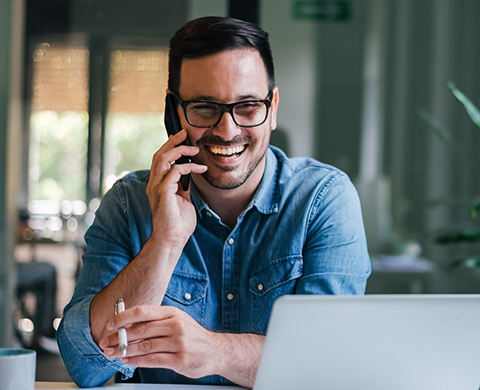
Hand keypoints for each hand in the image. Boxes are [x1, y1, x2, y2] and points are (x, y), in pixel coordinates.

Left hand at [100, 305, 216, 378]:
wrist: (216, 350)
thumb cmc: (192, 335)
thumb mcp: (177, 321)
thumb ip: (155, 322)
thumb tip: (128, 325)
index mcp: (172, 313)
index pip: (143, 311)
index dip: (123, 317)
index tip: (110, 325)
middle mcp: (175, 325)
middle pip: (140, 330)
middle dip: (119, 337)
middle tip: (106, 343)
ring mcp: (179, 342)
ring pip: (144, 346)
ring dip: (124, 351)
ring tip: (113, 354)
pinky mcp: (180, 359)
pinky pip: (152, 360)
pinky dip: (137, 361)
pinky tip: (128, 361)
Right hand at [146, 130, 206, 250]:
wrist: (172, 240)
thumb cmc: (178, 224)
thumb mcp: (183, 200)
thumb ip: (183, 187)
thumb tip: (190, 176)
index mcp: (157, 185)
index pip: (160, 160)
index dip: (170, 147)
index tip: (183, 140)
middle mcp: (154, 184)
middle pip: (159, 155)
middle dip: (172, 142)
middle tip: (185, 134)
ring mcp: (156, 187)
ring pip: (163, 159)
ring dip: (179, 150)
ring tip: (193, 148)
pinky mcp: (163, 192)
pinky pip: (174, 171)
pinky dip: (188, 167)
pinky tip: (200, 168)